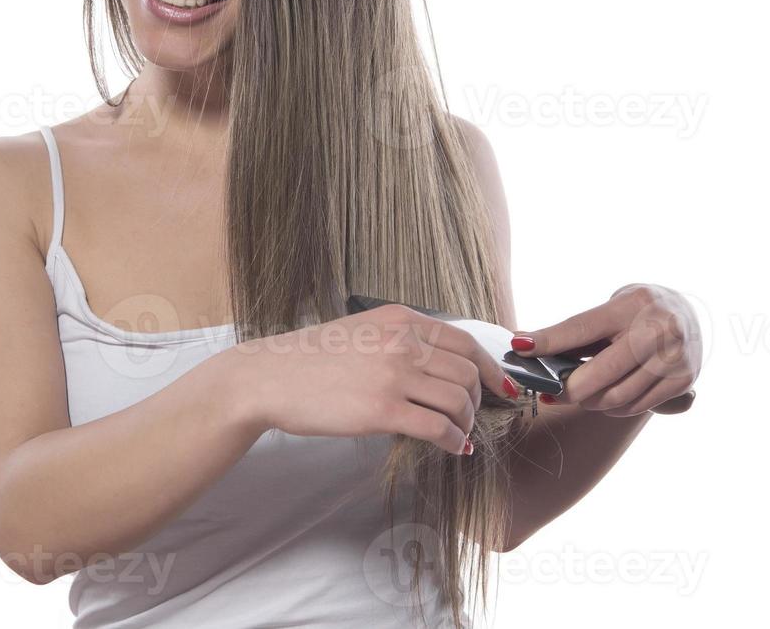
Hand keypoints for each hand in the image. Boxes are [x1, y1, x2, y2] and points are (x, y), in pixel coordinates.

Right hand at [232, 304, 521, 455]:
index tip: (500, 387)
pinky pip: (438, 428)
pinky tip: (452, 449)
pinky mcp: (382, 410)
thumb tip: (435, 365)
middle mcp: (402, 342)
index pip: (464, 342)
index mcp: (399, 319)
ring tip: (458, 435)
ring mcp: (393, 375)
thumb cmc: (310, 360)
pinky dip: (453, 442)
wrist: (269, 378)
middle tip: (471, 417)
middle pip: (467, 373)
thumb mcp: (361, 331)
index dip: (489, 368)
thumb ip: (398, 340)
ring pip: (458, 401)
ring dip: (466, 423)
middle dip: (479, 400)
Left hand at [512, 283, 700, 416]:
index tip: (519, 349)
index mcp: (632, 305)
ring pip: (618, 396)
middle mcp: (657, 329)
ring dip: (590, 402)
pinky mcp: (684, 380)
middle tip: (548, 392)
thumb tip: (527, 346)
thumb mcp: (611, 309)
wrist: (688, 313)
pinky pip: (637, 406)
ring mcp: (674, 357)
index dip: (549, 341)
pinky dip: (614, 408)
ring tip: (580, 395)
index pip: (582, 327)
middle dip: (568, 388)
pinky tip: (606, 398)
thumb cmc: (636, 312)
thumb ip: (577, 332)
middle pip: (602, 371)